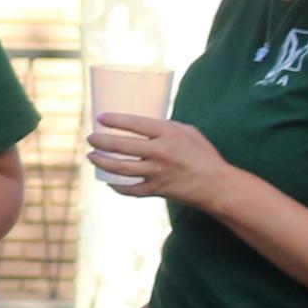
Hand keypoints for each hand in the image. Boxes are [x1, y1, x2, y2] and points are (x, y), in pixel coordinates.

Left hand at [87, 113, 236, 211]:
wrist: (217, 185)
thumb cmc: (203, 155)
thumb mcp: (189, 132)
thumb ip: (166, 127)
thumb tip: (144, 124)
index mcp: (169, 134)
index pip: (135, 124)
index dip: (115, 120)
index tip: (100, 118)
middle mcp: (160, 152)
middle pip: (121, 146)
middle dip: (100, 141)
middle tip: (90, 138)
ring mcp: (156, 172)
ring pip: (119, 168)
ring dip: (101, 162)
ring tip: (91, 156)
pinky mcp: (155, 189)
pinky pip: (129, 189)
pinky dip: (116, 185)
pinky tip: (108, 180)